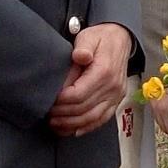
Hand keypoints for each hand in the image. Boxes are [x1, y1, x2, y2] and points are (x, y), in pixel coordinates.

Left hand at [48, 22, 132, 136]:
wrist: (121, 39)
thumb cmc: (101, 38)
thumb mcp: (89, 37)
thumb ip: (83, 47)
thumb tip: (80, 56)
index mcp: (104, 71)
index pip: (79, 94)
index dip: (61, 101)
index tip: (48, 101)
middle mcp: (113, 86)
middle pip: (84, 109)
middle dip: (62, 114)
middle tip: (46, 113)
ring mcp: (116, 95)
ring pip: (92, 118)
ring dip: (71, 124)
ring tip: (55, 123)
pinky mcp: (116, 100)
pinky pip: (102, 119)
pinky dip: (86, 127)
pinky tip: (72, 130)